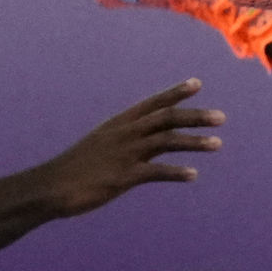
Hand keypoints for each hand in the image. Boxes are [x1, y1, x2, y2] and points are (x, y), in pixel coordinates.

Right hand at [36, 79, 222, 216]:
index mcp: (118, 124)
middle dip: (194, 116)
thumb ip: (125, 142)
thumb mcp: (101, 147)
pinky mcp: (121, 177)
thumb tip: (146, 143)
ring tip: (218, 143)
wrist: (50, 187)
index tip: (197, 84)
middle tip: (221, 117)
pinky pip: (154, 172)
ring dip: (193, 142)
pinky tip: (193, 175)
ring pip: (165, 141)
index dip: (175, 93)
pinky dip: (175, 172)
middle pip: (165, 118)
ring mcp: (123, 154)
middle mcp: (123, 134)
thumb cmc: (76, 170)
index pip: (152, 104)